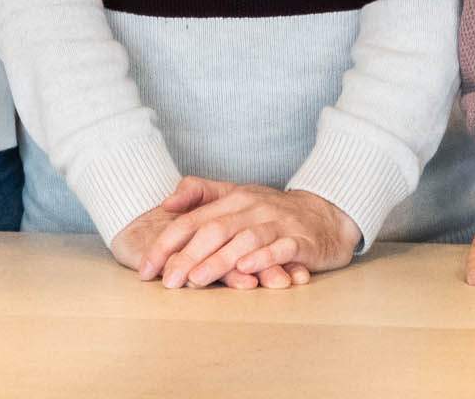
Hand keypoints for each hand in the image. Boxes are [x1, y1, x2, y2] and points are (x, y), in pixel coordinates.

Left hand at [107, 179, 290, 289]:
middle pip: (215, 230)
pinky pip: (281, 248)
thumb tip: (166, 204)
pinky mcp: (301, 240)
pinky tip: (247, 269)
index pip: (192, 220)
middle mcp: (253, 208)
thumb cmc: (273, 211)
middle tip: (168, 281)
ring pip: (244, 240)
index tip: (147, 268)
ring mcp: (278, 223)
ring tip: (197, 280)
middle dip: (187, 256)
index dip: (167, 244)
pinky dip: (263, 258)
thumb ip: (200, 194)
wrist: (326, 214)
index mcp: (233, 199)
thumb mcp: (236, 196)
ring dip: (219, 261)